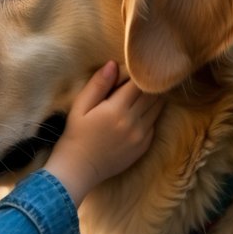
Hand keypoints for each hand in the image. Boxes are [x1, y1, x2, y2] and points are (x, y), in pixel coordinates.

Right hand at [45, 61, 161, 204]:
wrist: (79, 169)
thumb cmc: (76, 135)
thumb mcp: (80, 106)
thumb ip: (98, 84)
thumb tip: (113, 64)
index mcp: (117, 109)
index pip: (138, 84)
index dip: (136, 75)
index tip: (132, 72)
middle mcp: (133, 122)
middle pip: (151, 95)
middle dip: (147, 85)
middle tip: (142, 80)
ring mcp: (141, 136)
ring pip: (157, 109)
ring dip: (153, 99)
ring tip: (144, 94)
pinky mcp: (143, 147)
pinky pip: (154, 125)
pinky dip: (150, 115)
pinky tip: (139, 113)